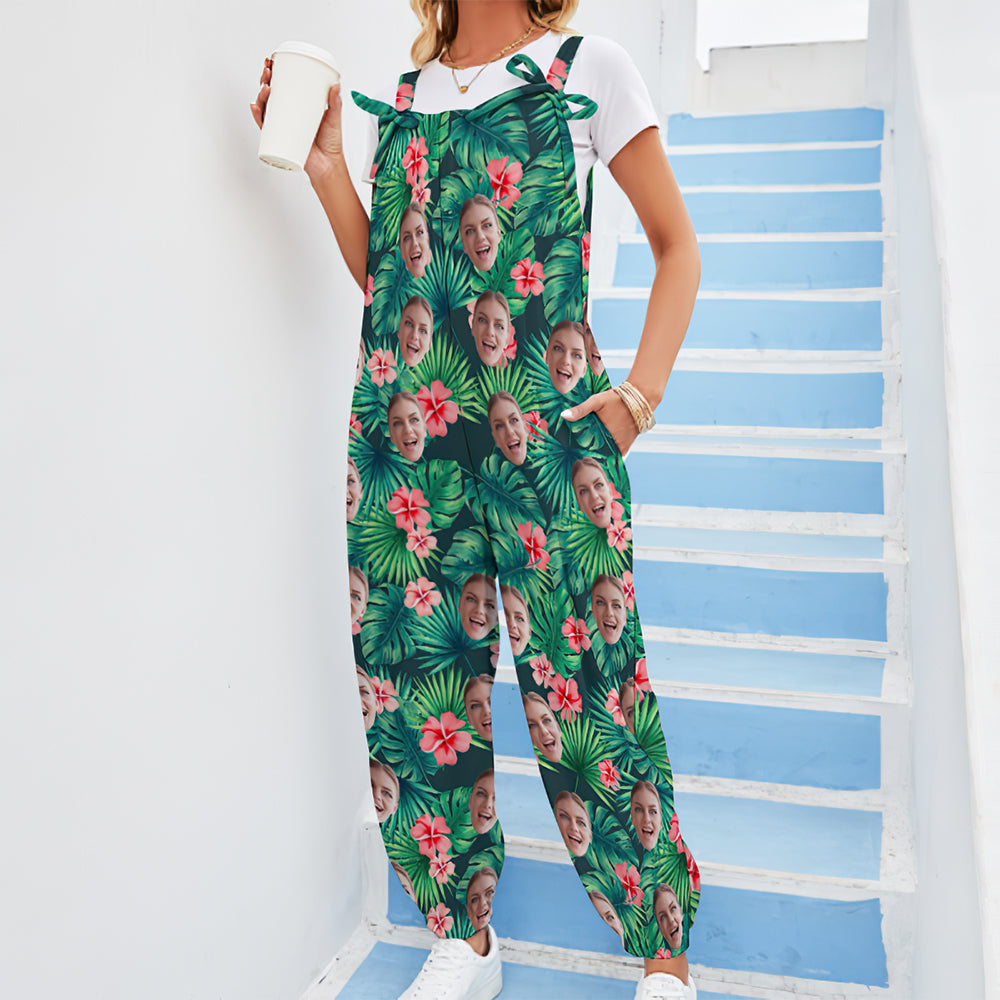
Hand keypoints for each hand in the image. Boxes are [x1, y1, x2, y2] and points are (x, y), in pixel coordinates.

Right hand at [250, 58, 344, 181]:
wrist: (328, 165)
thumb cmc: (331, 143)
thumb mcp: (334, 118)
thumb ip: (336, 102)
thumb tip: (336, 84)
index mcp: (297, 106)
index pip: (282, 86)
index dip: (274, 73)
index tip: (272, 62)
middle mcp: (287, 116)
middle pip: (270, 94)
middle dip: (265, 80)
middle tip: (268, 72)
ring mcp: (282, 127)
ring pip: (265, 108)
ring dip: (261, 95)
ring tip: (267, 88)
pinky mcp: (280, 140)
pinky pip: (265, 127)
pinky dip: (258, 116)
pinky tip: (255, 107)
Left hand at [561, 389, 638, 456]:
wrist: (640, 398)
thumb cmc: (616, 399)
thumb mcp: (596, 401)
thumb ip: (581, 409)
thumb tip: (563, 415)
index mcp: (605, 434)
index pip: (589, 452)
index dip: (581, 455)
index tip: (572, 458)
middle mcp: (614, 443)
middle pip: (598, 455)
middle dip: (588, 457)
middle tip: (576, 460)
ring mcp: (622, 446)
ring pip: (606, 456)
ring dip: (598, 457)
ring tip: (586, 459)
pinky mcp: (627, 445)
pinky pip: (616, 455)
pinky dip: (608, 455)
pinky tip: (600, 454)